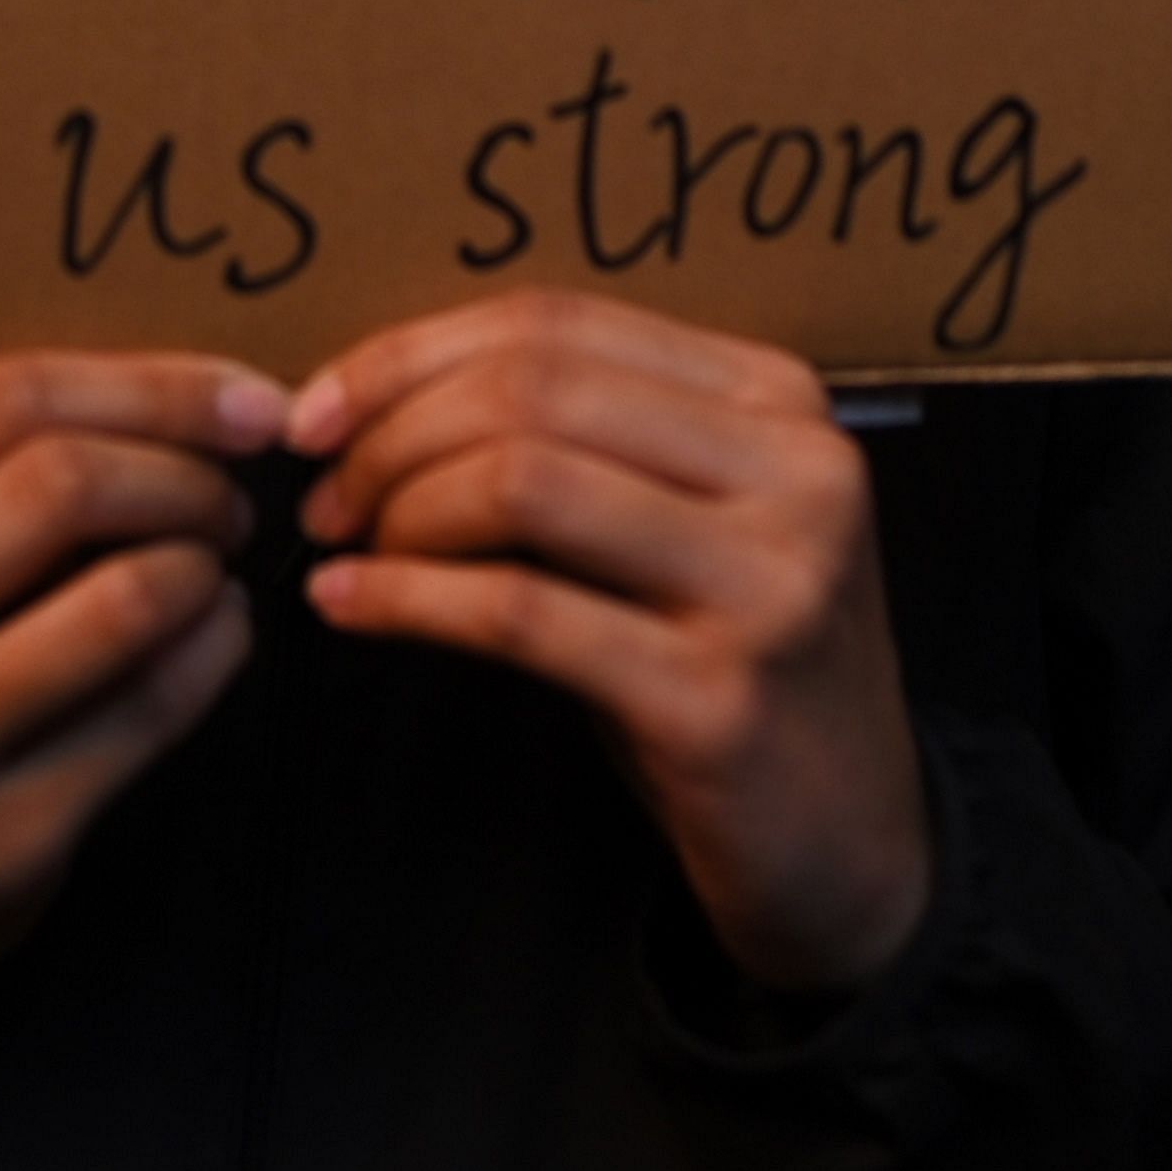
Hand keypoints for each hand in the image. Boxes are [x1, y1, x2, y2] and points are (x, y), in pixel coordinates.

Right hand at [0, 351, 280, 1015]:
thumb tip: (194, 396)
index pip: (1, 403)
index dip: (150, 387)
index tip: (244, 400)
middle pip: (60, 485)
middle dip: (184, 473)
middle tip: (227, 495)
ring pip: (123, 600)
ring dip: (204, 565)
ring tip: (212, 565)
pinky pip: (150, 711)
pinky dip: (215, 650)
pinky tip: (216, 633)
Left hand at [292, 294, 930, 994]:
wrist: (853, 845)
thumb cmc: (732, 665)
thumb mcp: (688, 522)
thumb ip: (582, 439)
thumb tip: (376, 397)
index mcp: (782, 399)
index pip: (558, 324)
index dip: (411, 356)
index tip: (318, 409)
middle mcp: (795, 472)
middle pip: (534, 390)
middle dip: (394, 434)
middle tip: (326, 496)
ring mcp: (770, 585)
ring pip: (523, 482)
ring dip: (400, 512)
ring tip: (348, 552)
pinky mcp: (719, 699)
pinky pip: (522, 615)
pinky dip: (410, 602)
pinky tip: (351, 608)